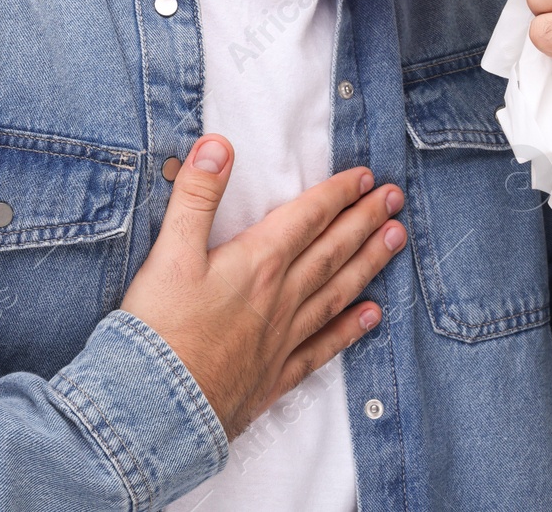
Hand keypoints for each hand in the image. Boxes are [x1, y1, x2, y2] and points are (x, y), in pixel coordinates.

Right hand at [118, 133, 406, 441]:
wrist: (154, 407)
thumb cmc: (158, 329)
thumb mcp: (168, 252)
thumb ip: (195, 195)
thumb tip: (218, 145)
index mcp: (257, 263)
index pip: (307, 218)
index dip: (337, 194)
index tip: (365, 177)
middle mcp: (280, 297)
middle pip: (332, 251)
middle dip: (365, 220)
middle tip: (396, 198)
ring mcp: (282, 338)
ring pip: (337, 292)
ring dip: (369, 263)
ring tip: (397, 240)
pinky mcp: (275, 375)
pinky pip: (323, 348)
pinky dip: (349, 330)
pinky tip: (371, 317)